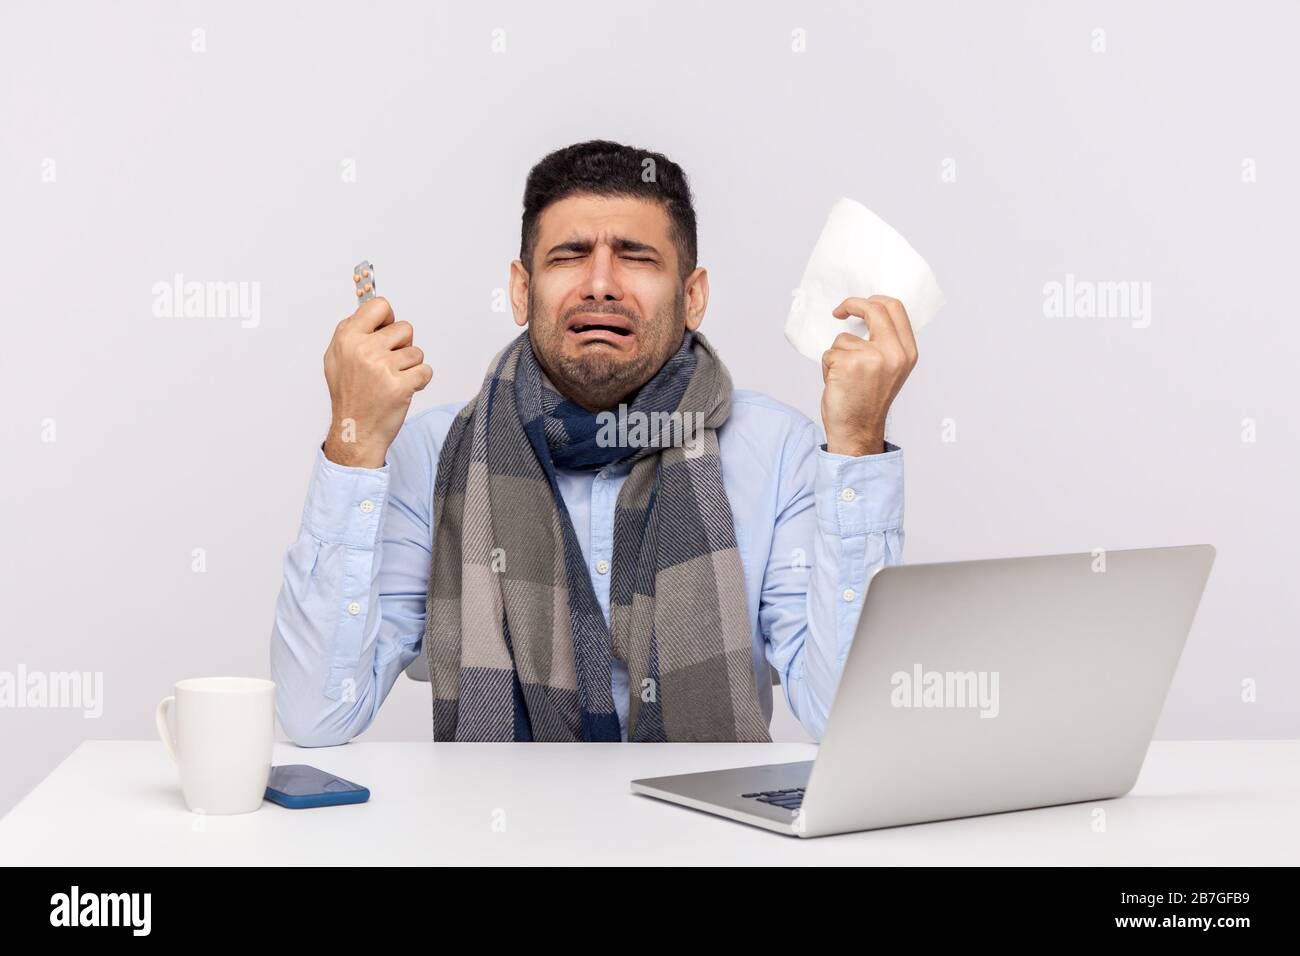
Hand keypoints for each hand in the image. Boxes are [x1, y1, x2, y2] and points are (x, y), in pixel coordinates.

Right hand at [321, 297, 432, 467]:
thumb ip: (354, 332)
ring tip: (391, 381)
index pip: (379, 305)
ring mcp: (382, 367)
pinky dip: (420, 381)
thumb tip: (375, 311)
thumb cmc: (349, 395)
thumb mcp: (337, 358)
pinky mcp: (400, 386)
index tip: (386, 332)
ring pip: (416, 352)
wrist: (355, 431)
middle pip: (405, 328)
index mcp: (347, 337)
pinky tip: (403, 390)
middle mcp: (363, 349)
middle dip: (402, 346)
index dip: (388, 319)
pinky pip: (426, 371)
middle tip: (387, 366)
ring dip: (410, 367)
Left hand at [820, 295, 918, 456]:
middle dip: (852, 304)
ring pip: (843, 338)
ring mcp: (872, 357)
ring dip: (837, 354)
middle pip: (873, 309)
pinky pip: (830, 353)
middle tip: (839, 311)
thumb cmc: (868, 401)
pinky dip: (827, 367)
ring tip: (844, 377)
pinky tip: (837, 383)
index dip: (875, 300)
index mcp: (907, 352)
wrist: (857, 431)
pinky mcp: (849, 364)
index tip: (860, 304)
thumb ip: (885, 343)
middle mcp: (894, 353)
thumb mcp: (890, 369)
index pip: (895, 308)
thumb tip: (868, 314)